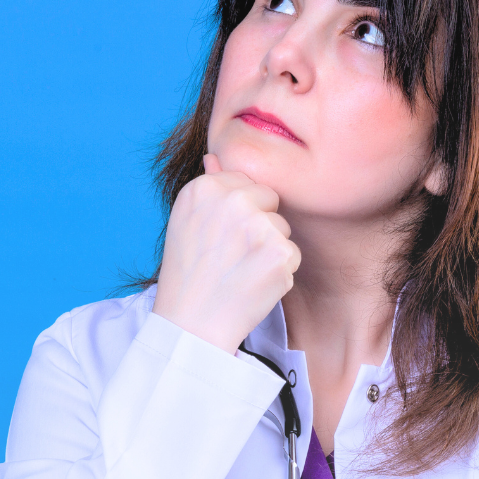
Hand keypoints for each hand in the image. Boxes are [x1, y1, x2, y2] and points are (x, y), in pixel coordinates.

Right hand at [152, 154, 300, 354]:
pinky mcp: (280, 253)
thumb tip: (215, 155)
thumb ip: (208, 186)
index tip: (220, 237)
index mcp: (205, 188)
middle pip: (270, 200)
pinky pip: (292, 254)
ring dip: (270, 250)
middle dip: (259, 225)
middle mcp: (231, 200)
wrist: (191, 323)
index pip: (247, 184)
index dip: (238, 213)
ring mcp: (258, 226)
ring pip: (282, 228)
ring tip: (239, 271)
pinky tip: (253, 284)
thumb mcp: (187, 221)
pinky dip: (279, 272)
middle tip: (231, 255)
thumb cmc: (188, 273)